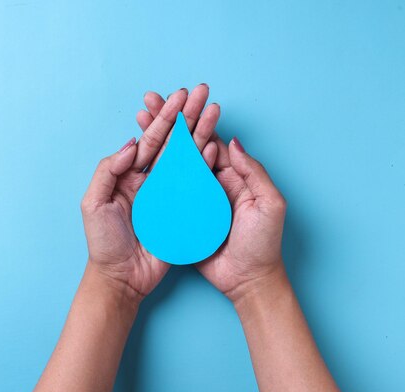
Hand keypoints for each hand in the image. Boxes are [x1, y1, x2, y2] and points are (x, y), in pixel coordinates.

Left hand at [81, 88, 221, 302]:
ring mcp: (168, 194)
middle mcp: (150, 180)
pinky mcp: (182, 210)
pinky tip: (216, 146)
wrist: (121, 277)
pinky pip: (196, 184)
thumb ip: (108, 170)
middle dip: (188, 116)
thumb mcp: (93, 204)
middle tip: (203, 92)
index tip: (179, 97)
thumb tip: (132, 144)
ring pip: (187, 157)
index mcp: (129, 175)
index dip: (165, 118)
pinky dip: (206, 165)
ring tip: (215, 110)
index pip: (150, 140)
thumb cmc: (103, 243)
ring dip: (202, 133)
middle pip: (172, 142)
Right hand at [137, 86, 286, 301]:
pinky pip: (165, 191)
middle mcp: (209, 182)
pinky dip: (150, 172)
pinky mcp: (181, 216)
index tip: (174, 98)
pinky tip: (136, 158)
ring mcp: (193, 198)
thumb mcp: (268, 204)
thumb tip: (232, 141)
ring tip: (139, 118)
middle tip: (148, 100)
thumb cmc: (263, 244)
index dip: (191, 118)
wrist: (247, 281)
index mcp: (231, 175)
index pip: (208, 138)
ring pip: (171, 163)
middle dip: (166, 121)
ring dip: (154, 140)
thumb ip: (253, 172)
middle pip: (185, 145)